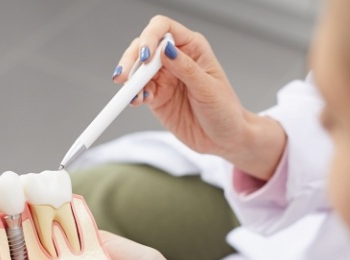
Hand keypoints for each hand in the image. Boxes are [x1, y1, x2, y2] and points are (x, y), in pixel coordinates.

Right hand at [115, 15, 285, 178]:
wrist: (223, 139)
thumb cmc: (224, 111)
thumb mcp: (208, 89)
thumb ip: (186, 69)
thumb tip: (166, 49)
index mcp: (192, 48)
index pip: (164, 29)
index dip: (150, 37)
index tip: (145, 56)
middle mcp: (175, 59)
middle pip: (144, 47)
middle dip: (132, 59)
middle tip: (125, 77)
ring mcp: (164, 79)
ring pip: (138, 70)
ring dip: (130, 80)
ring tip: (130, 94)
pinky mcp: (157, 98)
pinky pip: (139, 92)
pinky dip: (134, 95)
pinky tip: (136, 101)